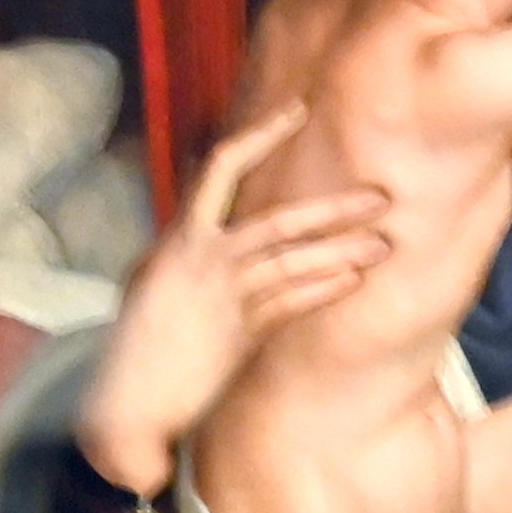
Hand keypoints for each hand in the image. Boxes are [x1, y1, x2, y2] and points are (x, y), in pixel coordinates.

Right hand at [73, 104, 388, 492]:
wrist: (127, 402)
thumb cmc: (140, 343)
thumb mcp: (154, 281)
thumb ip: (189, 249)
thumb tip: (217, 227)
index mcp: (179, 235)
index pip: (223, 165)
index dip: (263, 133)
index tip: (299, 110)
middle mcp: (200, 256)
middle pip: (279, 220)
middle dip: (334, 208)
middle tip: (381, 198)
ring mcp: (221, 295)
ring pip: (294, 262)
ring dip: (343, 253)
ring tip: (384, 246)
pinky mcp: (237, 334)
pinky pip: (290, 304)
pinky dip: (323, 289)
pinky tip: (353, 280)